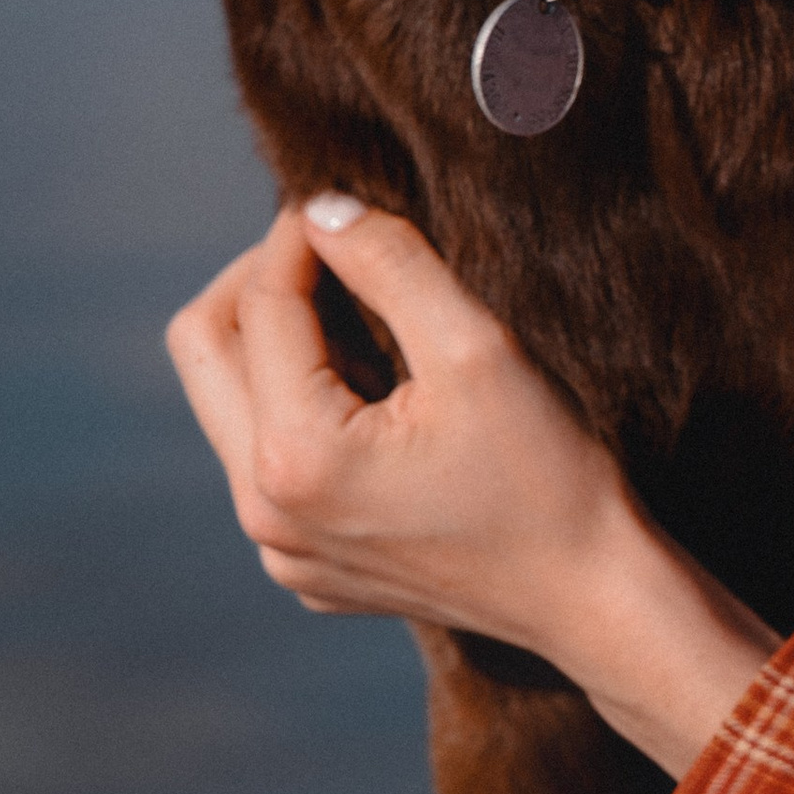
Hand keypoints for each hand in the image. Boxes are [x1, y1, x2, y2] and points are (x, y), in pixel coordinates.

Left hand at [165, 196, 779, 774]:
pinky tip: (379, 392)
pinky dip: (302, 403)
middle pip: (204, 350)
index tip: (350, 196)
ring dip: (282, 341)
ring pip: (230, 404)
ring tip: (366, 316)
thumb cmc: (545, 475)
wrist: (588, 597)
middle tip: (335, 248)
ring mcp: (280, 551)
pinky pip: (265, 460)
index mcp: (295, 461)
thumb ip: (388, 261)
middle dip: (263, 279)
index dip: (301, 231)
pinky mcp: (305, 568)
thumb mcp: (474, 347)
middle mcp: (265, 515)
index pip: (264, 303)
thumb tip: (321, 207)